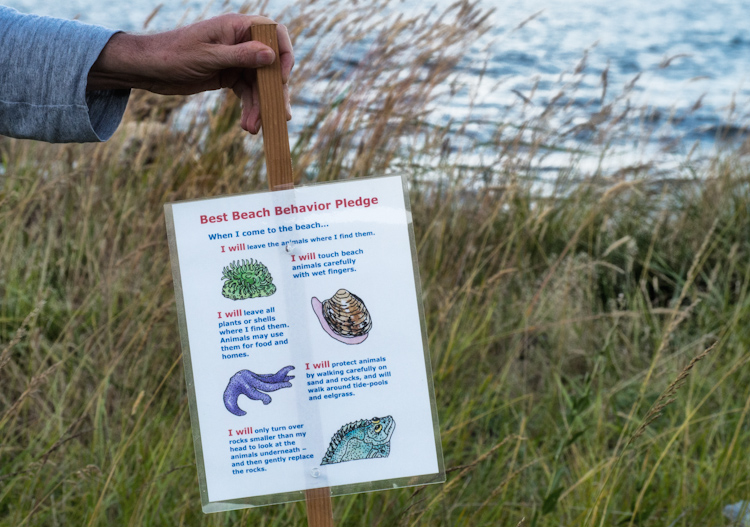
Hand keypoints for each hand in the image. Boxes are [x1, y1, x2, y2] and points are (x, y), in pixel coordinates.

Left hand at [87, 14, 293, 133]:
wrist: (148, 68)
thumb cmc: (173, 54)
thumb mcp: (208, 57)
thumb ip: (240, 56)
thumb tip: (271, 56)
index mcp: (238, 27)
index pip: (274, 34)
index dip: (284, 55)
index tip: (282, 79)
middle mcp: (241, 41)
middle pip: (270, 66)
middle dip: (274, 92)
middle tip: (279, 116)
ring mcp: (236, 59)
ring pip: (260, 84)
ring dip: (260, 107)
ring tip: (254, 128)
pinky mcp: (229, 75)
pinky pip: (247, 92)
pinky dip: (250, 108)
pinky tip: (248, 125)